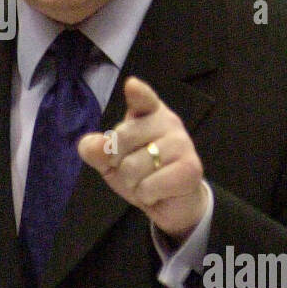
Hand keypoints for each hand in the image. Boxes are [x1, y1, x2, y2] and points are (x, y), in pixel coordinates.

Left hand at [78, 76, 208, 240]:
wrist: (174, 201)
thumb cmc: (141, 173)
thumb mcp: (111, 162)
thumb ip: (96, 151)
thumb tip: (95, 145)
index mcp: (149, 113)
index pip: (143, 99)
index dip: (137, 93)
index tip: (132, 86)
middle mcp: (168, 122)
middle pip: (121, 139)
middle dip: (118, 165)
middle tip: (134, 171)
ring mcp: (182, 143)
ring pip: (133, 168)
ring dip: (133, 185)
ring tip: (147, 183)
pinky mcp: (191, 168)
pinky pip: (148, 186)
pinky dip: (146, 196)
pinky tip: (158, 192)